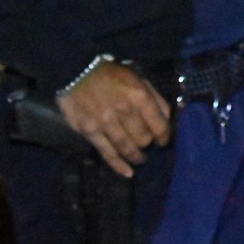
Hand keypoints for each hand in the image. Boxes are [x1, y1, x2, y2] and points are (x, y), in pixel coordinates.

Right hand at [56, 62, 171, 177]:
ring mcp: (105, 123)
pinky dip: (118, 165)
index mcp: (139, 96)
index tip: (163, 140)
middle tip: (146, 144)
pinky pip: (107, 153)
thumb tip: (167, 119)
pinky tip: (128, 173)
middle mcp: (124, 111)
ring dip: (137, 157)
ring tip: (140, 159)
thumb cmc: (111, 74)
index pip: (160, 125)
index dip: (165, 136)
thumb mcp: (138, 78)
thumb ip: (155, 98)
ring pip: (127, 148)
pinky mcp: (89, 131)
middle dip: (148, 143)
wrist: (77, 70)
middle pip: (144, 139)